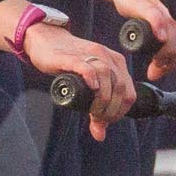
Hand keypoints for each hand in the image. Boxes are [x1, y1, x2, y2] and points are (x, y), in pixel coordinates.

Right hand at [21, 23, 134, 140]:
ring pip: (106, 77)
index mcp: (116, 62)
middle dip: (112, 110)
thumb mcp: (87, 84)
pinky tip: (90, 90)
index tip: (107, 121)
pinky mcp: (71, 57)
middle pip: (120, 87)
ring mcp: (89, 54)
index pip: (129, 92)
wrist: (46, 39)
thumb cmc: (68, 63)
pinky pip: (87, 67)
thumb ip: (96, 106)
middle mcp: (106, 56)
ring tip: (93, 112)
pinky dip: (92, 80)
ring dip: (103, 100)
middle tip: (98, 120)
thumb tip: (100, 136)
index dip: (121, 112)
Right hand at [110, 0, 175, 79]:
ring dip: (165, 53)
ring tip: (154, 63)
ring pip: (173, 34)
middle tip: (158, 69)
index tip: (175, 68)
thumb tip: (158, 74)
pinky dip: (159, 27)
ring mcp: (164, 8)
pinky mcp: (146, 4)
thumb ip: (166, 51)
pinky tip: (158, 36)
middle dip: (173, 62)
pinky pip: (156, 16)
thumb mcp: (160, 31)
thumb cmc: (145, 10)